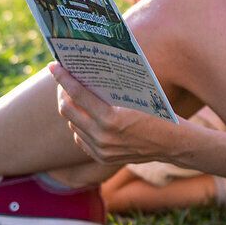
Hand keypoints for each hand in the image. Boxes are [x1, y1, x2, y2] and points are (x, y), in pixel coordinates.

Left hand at [50, 63, 177, 165]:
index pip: (78, 94)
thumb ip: (110, 90)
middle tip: (63, 81)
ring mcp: (101, 150)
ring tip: (73, 96)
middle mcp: (102, 137)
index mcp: (111, 119)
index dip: (63, 78)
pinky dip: (79, 125)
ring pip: (72, 125)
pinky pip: (80, 138)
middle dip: (62, 93)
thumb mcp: (134, 96)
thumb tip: (87, 72)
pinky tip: (84, 115)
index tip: (53, 66)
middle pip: (68, 111)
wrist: (172, 144)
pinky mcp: (102, 158)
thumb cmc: (157, 112)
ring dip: (71, 109)